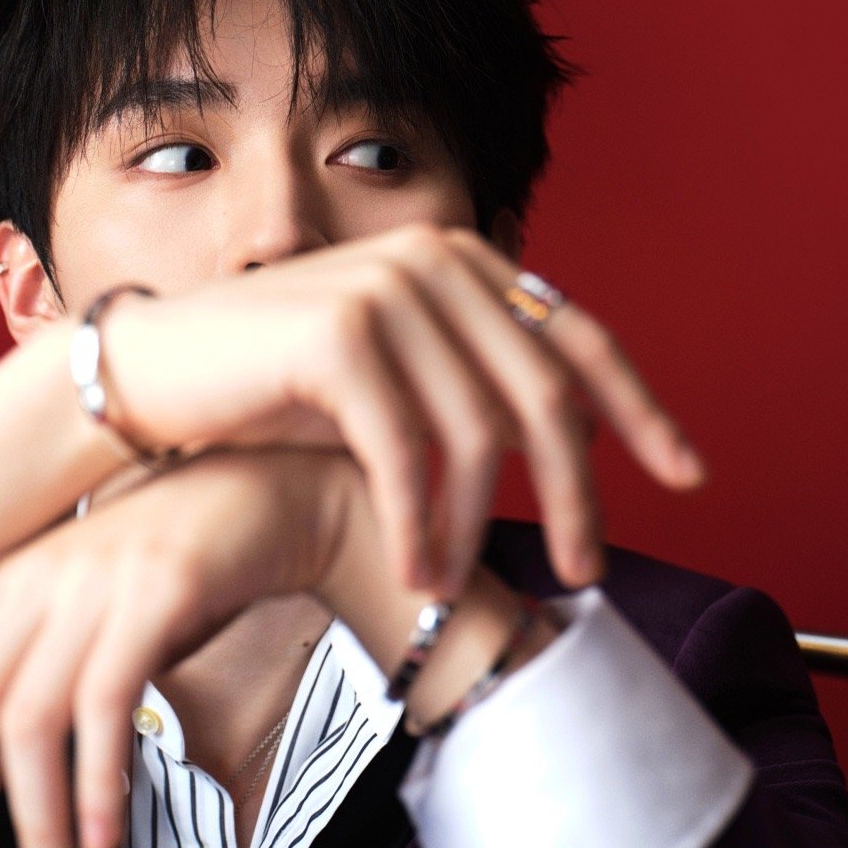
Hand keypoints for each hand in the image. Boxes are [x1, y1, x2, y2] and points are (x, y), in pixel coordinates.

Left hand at [0, 448, 345, 847]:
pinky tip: (103, 833)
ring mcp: (96, 584)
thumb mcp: (91, 614)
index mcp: (10, 587)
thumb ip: (37, 682)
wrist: (270, 491)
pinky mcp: (158, 591)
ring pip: (28, 722)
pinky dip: (95, 782)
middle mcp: (40, 583)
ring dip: (34, 826)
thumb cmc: (183, 562)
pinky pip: (105, 703)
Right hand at [105, 223, 705, 593]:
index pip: (580, 337)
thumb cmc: (279, 384)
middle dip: (575, 494)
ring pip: (479, 434)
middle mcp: (433, 261)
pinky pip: (408, 453)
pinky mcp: (339, 335)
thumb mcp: (400, 377)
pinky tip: (418, 573)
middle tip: (584, 569)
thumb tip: (575, 445)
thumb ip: (477, 385)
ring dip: (478, 528)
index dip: (643, 410)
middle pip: (545, 394)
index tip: (689, 476)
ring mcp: (388, 290)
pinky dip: (419, 524)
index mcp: (461, 260)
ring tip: (459, 587)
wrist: (158, 369)